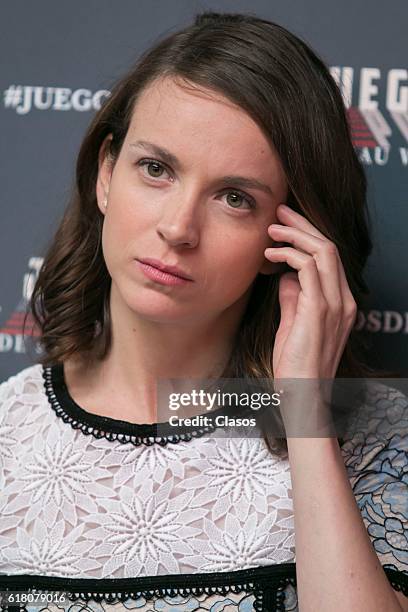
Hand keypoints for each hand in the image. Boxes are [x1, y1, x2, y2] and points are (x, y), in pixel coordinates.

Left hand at [265, 204, 357, 381]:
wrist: (302, 396)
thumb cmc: (295, 366)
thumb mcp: (293, 325)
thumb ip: (294, 299)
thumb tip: (286, 277)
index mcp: (340, 303)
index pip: (329, 258)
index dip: (308, 236)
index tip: (285, 225)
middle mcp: (343, 301)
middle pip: (329, 247)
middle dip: (303, 225)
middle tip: (280, 213)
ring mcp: (335, 305)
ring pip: (323, 251)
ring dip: (295, 236)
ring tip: (271, 231)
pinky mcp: (319, 310)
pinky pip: (309, 269)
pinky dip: (289, 256)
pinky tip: (270, 256)